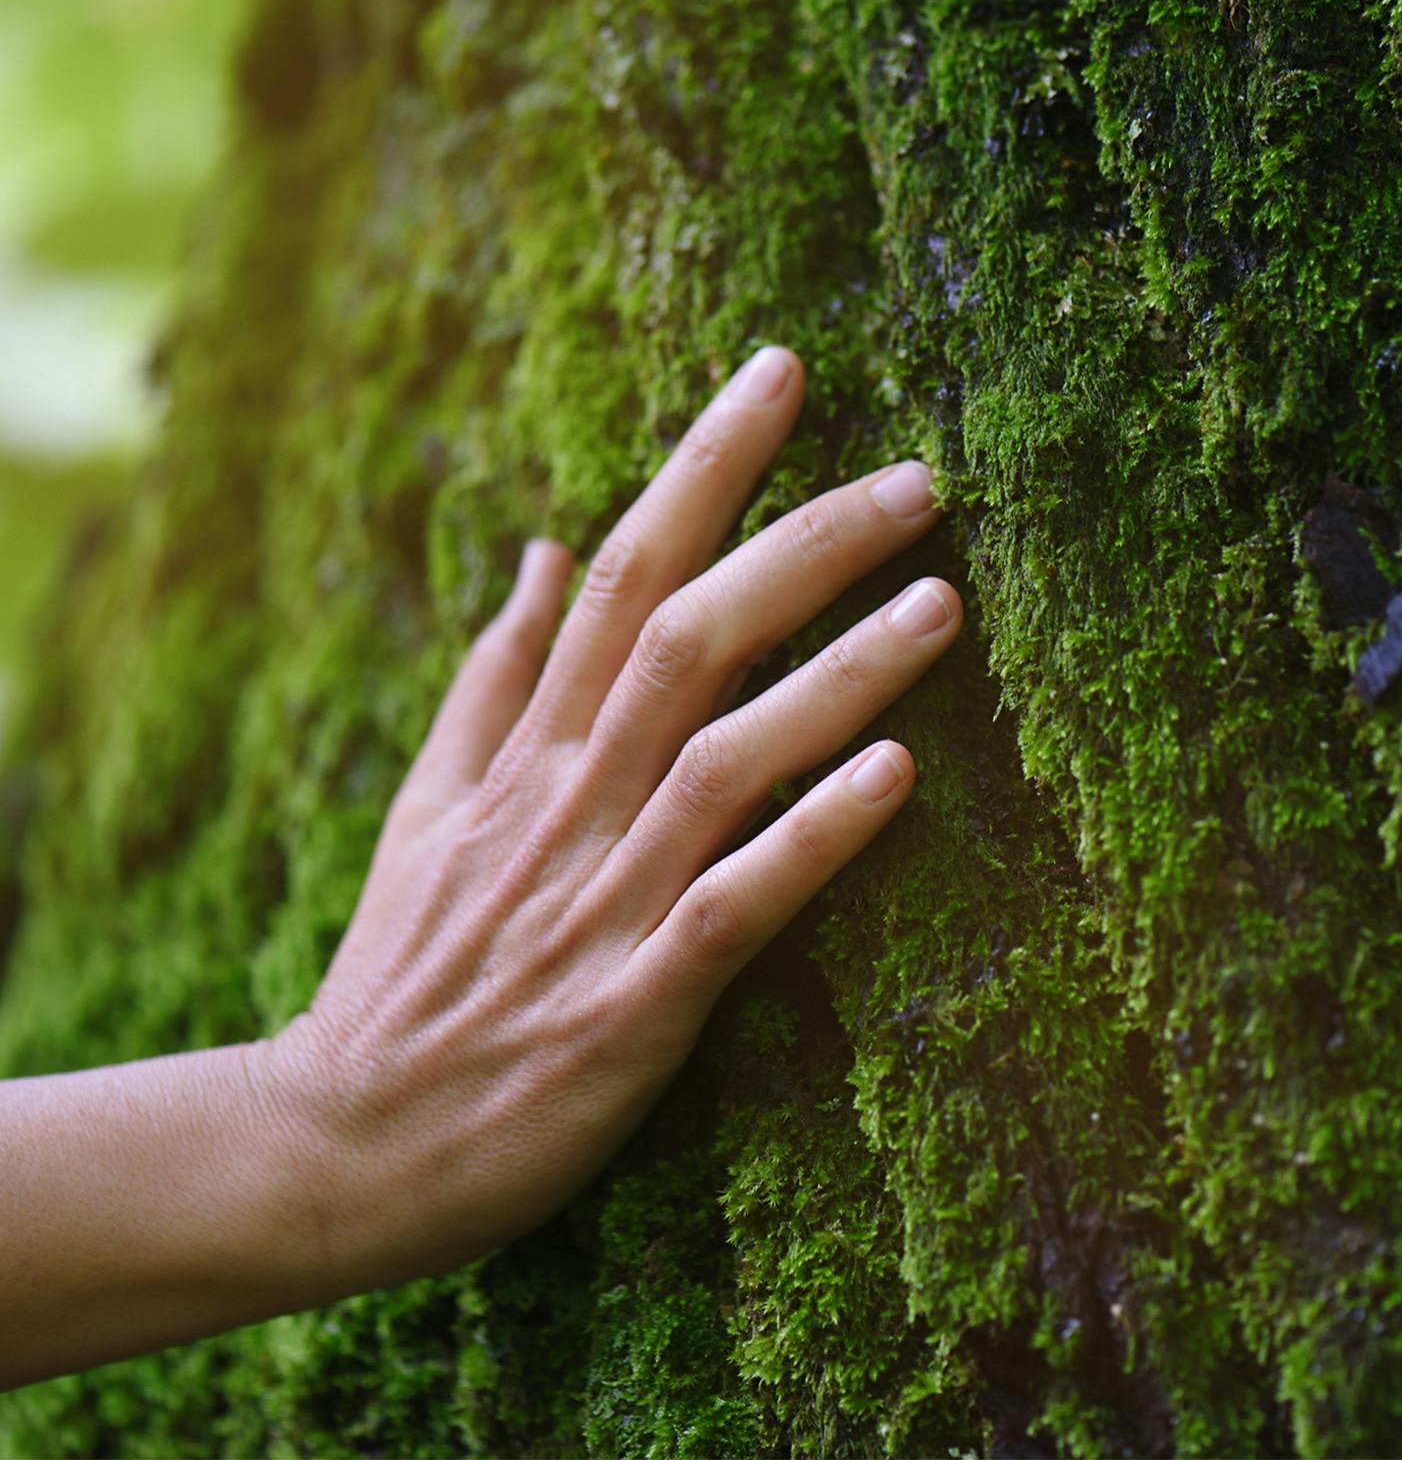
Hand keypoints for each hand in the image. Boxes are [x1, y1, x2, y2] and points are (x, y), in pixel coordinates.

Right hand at [262, 346, 961, 1294]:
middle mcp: (569, 802)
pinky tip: (894, 776)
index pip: (624, 569)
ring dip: (836, 675)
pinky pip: (730, 905)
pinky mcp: (632, 1007)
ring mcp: (601, 900)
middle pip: (689, 636)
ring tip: (942, 603)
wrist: (343, 1142)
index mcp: (528, 749)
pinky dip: (810, 838)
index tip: (784, 374)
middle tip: (918, 480)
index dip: (706, 465)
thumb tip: (543, 549)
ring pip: (724, 756)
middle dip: (802, 544)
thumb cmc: (406, 969)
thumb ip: (494, 675)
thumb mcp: (428, 804)